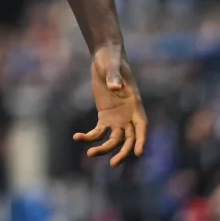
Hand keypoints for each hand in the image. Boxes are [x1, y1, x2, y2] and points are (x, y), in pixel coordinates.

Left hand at [73, 44, 147, 166]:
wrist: (104, 58)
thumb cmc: (112, 60)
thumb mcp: (112, 66)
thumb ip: (114, 76)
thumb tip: (115, 87)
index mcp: (135, 103)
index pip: (142, 126)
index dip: (141, 139)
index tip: (138, 153)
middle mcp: (128, 115)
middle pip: (129, 138)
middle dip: (123, 152)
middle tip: (113, 163)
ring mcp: (117, 118)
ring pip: (114, 140)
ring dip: (104, 148)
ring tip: (90, 154)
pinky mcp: (104, 117)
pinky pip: (98, 132)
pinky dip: (89, 137)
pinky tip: (77, 137)